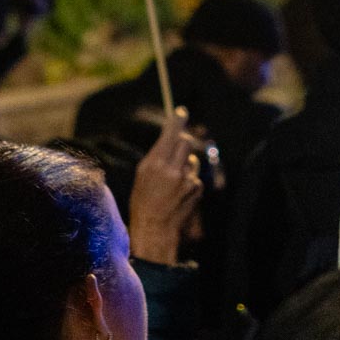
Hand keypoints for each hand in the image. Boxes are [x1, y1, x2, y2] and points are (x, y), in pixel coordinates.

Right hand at [126, 109, 204, 266]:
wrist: (155, 227)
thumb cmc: (143, 199)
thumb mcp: (143, 174)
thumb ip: (157, 155)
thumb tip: (170, 138)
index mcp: (155, 164)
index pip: (170, 134)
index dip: (177, 120)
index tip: (181, 111)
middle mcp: (173, 169)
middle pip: (185, 142)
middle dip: (182, 142)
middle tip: (175, 147)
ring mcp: (187, 179)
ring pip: (191, 159)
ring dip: (185, 164)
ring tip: (172, 180)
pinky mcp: (196, 188)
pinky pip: (195, 175)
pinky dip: (189, 179)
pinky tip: (179, 192)